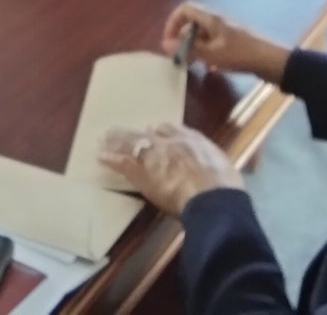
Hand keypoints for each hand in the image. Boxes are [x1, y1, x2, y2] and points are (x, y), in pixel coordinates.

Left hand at [99, 123, 243, 216]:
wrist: (213, 197)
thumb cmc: (225, 187)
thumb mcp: (223, 167)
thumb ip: (213, 164)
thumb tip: (213, 172)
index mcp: (192, 140)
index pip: (172, 129)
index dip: (161, 131)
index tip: (153, 131)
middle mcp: (171, 143)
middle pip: (147, 133)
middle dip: (135, 132)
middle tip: (120, 130)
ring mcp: (154, 156)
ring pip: (132, 143)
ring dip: (117, 140)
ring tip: (104, 138)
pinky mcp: (142, 172)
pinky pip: (123, 162)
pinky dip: (111, 158)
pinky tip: (101, 157)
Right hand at [162, 3, 289, 85]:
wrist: (272, 61)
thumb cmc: (241, 54)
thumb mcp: (212, 54)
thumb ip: (188, 49)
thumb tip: (165, 44)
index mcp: (211, 19)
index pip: (185, 9)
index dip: (173, 22)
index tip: (169, 42)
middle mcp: (217, 20)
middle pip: (193, 22)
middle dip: (183, 38)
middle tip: (180, 56)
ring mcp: (227, 30)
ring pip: (203, 34)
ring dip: (195, 47)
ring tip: (194, 64)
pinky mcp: (234, 41)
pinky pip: (214, 42)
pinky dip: (208, 52)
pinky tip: (212, 68)